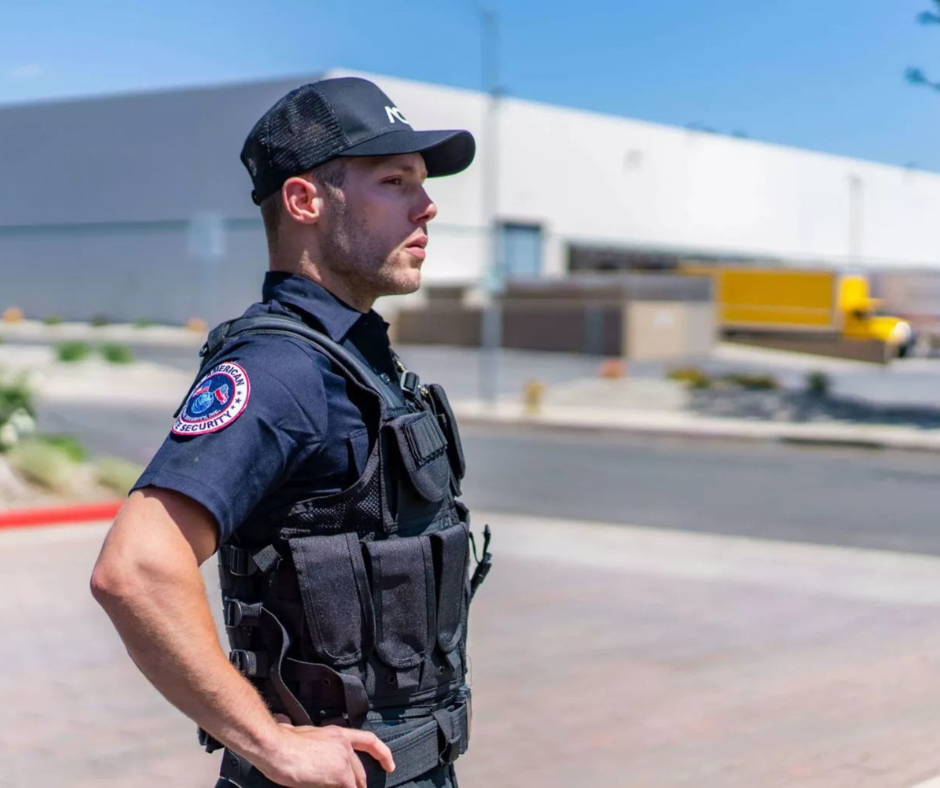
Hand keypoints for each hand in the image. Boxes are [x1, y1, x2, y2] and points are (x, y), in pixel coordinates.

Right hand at [258, 716, 394, 787]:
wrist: (277, 747)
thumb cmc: (281, 741)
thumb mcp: (302, 734)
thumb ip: (313, 741)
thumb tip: (300, 739)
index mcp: (337, 733)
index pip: (369, 740)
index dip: (383, 753)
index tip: (390, 765)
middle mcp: (344, 744)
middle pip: (359, 771)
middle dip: (358, 785)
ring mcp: (344, 759)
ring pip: (354, 782)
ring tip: (332, 787)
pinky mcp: (341, 775)